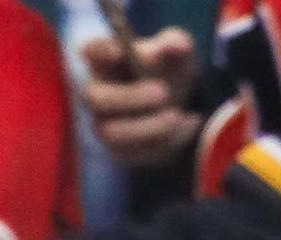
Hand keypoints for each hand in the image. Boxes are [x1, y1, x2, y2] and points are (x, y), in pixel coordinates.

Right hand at [78, 25, 201, 167]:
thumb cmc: (168, 71)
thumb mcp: (177, 53)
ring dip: (149, 127)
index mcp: (106, 61)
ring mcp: (104, 126)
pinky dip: (167, 141)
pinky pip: (135, 153)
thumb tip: (176, 45)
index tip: (120, 51)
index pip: (90, 51)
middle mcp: (97, 94)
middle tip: (162, 92)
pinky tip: (190, 123)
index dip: (100, 52)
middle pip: (95, 98)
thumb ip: (177, 44)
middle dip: (129, 98)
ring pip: (113, 134)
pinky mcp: (121, 152)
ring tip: (178, 115)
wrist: (177, 105)